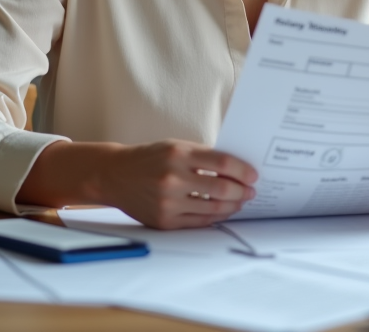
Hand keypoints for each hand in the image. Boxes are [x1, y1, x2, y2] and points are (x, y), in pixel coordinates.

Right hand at [16, 139, 257, 228]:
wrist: (114, 175)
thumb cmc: (150, 158)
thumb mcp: (175, 146)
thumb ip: (203, 156)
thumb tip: (237, 169)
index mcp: (178, 154)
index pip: (223, 163)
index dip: (243, 170)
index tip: (253, 174)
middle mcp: (173, 178)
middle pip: (221, 189)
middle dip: (242, 191)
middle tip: (251, 191)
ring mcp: (168, 202)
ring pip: (213, 209)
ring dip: (233, 206)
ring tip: (240, 201)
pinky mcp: (164, 221)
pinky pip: (199, 222)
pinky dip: (216, 217)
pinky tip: (222, 211)